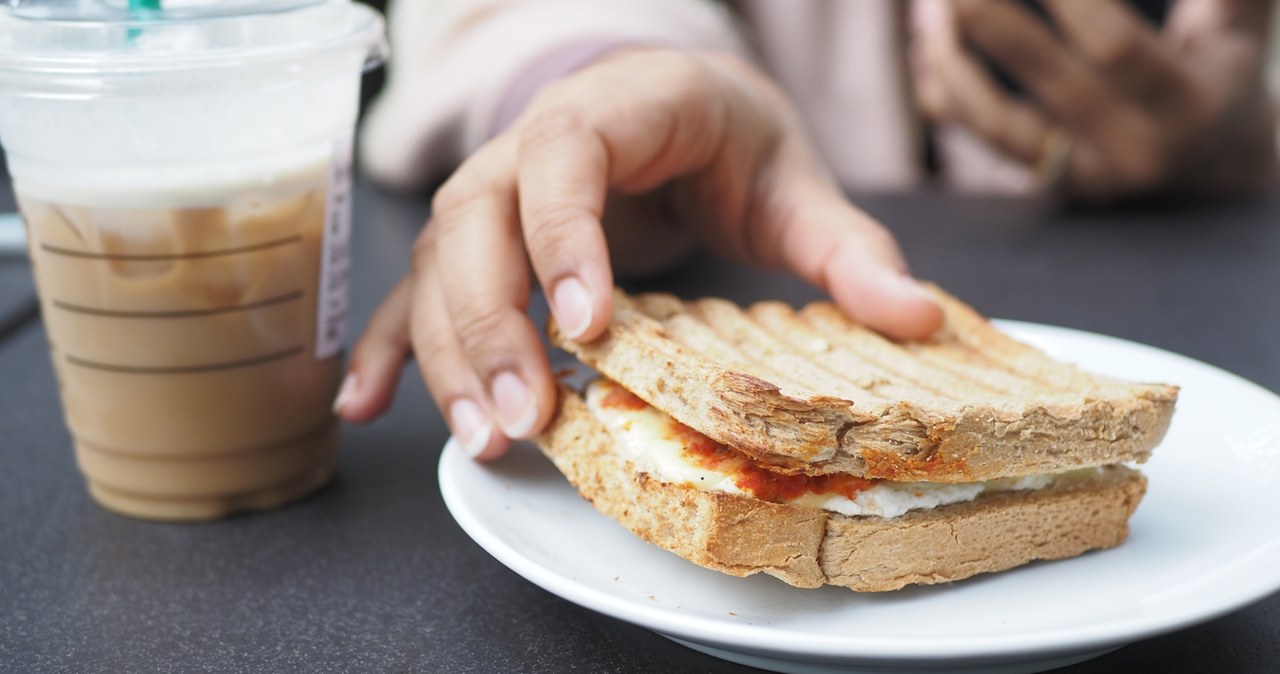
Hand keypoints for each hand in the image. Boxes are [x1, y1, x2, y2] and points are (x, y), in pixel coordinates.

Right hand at [334, 48, 943, 459]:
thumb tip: (915, 317)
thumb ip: (845, 245)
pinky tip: (366, 405)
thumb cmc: (725, 136)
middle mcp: (530, 146)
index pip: (565, 160)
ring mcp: (491, 193)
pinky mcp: (477, 242)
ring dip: (448, 353)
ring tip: (486, 439)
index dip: (565, 240)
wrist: (664, 101)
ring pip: (437, 262)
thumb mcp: (792, 178)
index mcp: (615, 110)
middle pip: (477, 220)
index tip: (586, 327)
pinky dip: (389, 346)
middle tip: (529, 416)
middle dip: (493, 321)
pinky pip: (415, 287)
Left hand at [913, 0, 1277, 199]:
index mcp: (1187, 105)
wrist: (1215, 176)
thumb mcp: (1238, 30)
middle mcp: (1133, 151)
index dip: (1070, 0)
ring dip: (953, 65)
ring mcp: (1084, 177)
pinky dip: (949, 98)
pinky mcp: (1048, 186)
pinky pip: (984, 144)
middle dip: (993, 21)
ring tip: (926, 11)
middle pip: (1048, 81)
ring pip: (999, 126)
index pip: (1114, 48)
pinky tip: (926, 52)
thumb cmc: (1225, 73)